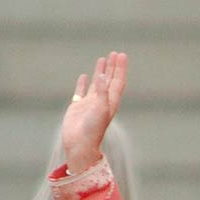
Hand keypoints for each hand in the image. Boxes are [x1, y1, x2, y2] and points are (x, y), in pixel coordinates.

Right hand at [60, 52, 127, 173]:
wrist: (79, 145)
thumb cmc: (92, 130)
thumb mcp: (100, 109)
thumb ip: (102, 92)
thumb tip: (103, 76)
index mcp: (110, 102)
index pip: (118, 81)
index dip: (120, 68)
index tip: (121, 55)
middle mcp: (101, 101)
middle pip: (110, 81)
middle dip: (113, 67)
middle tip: (115, 53)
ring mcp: (89, 104)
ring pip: (97, 84)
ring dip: (100, 72)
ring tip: (102, 59)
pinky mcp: (77, 107)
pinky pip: (81, 92)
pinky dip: (83, 84)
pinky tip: (84, 76)